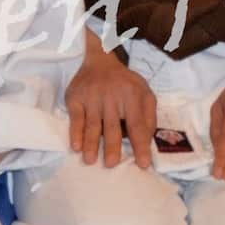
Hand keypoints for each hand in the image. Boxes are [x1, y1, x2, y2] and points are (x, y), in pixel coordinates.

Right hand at [66, 34, 156, 168]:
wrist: (99, 60)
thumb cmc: (125, 83)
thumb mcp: (144, 92)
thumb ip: (149, 116)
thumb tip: (147, 140)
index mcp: (132, 95)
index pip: (137, 124)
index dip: (140, 145)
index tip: (143, 164)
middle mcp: (112, 96)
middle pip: (112, 125)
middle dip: (112, 146)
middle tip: (112, 164)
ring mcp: (92, 97)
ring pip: (92, 124)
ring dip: (91, 143)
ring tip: (91, 160)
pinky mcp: (76, 98)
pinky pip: (75, 118)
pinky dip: (75, 133)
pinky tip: (76, 146)